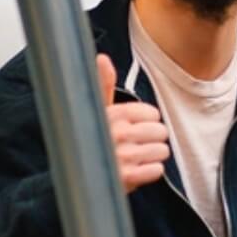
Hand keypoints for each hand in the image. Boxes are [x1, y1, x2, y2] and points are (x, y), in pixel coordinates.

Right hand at [96, 53, 169, 193]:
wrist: (75, 176)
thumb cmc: (89, 139)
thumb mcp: (95, 111)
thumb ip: (103, 84)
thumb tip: (102, 58)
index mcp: (112, 114)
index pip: (152, 113)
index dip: (147, 121)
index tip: (135, 127)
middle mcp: (117, 134)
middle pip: (160, 131)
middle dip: (153, 139)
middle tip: (137, 144)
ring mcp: (123, 157)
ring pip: (161, 151)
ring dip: (153, 156)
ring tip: (137, 157)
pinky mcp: (127, 178)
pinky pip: (157, 170)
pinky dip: (150, 172)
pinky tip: (136, 170)